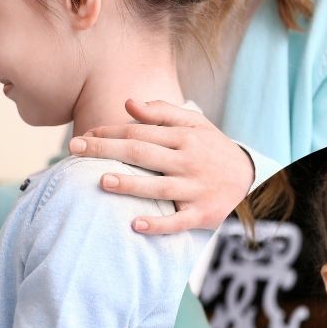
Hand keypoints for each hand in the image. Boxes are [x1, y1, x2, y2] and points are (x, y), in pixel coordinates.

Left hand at [67, 99, 253, 233]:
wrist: (252, 180)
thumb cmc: (213, 149)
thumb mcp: (195, 124)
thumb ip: (161, 112)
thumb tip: (127, 103)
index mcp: (184, 137)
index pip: (139, 132)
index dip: (109, 132)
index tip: (83, 134)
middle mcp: (188, 161)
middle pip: (142, 154)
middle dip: (106, 150)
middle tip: (74, 149)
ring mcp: (195, 189)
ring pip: (159, 187)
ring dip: (131, 185)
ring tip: (102, 181)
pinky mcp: (202, 214)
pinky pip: (178, 221)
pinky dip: (158, 224)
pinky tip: (135, 225)